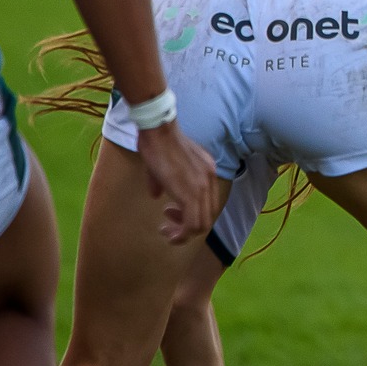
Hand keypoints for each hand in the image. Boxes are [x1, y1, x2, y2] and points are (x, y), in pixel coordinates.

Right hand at [136, 120, 220, 243]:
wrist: (158, 131)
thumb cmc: (157, 142)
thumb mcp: (163, 163)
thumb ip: (162, 182)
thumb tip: (156, 195)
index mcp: (207, 171)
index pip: (209, 203)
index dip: (193, 213)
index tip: (171, 212)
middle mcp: (210, 180)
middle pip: (208, 216)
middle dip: (188, 227)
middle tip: (169, 225)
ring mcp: (203, 188)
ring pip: (201, 225)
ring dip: (183, 233)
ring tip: (167, 230)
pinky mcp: (191, 194)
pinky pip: (192, 224)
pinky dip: (181, 234)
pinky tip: (166, 230)